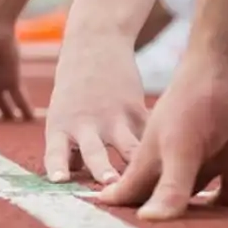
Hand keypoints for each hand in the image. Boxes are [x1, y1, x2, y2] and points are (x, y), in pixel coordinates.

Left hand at [42, 29, 148, 186]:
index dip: (57, 166)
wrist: (95, 45)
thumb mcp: (61, 116)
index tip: (59, 181)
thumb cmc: (73, 91)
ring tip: (147, 177)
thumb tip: (76, 179)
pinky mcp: (137, 111)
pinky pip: (148, 137)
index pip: (55, 152)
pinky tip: (172, 164)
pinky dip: (157, 152)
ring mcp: (114, 118)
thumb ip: (69, 150)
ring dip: (135, 162)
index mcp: (61, 127)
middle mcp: (87, 125)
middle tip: (110, 182)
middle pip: (93, 151)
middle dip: (101, 168)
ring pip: (128, 146)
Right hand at [97, 45, 227, 218]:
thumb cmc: (199, 96)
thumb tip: (150, 222)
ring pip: (193, 200)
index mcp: (153, 156)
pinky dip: (226, 207)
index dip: (116, 210)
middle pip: (158, 198)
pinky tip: (225, 225)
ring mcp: (207, 160)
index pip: (129, 191)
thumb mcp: (181, 144)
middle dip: (151, 220)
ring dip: (189, 219)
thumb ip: (169, 184)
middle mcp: (176, 161)